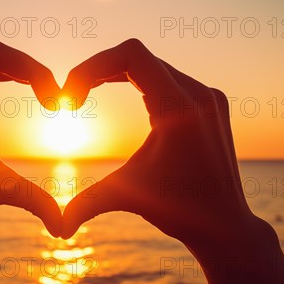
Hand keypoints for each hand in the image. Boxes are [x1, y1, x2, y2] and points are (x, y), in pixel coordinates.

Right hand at [61, 38, 254, 247]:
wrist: (225, 224)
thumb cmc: (179, 210)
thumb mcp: (127, 196)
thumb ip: (88, 203)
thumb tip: (57, 228)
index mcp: (179, 108)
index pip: (131, 55)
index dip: (92, 66)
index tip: (71, 97)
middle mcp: (198, 93)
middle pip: (137, 57)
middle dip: (97, 71)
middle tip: (72, 98)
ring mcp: (208, 95)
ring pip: (153, 65)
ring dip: (117, 74)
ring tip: (89, 93)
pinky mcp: (212, 102)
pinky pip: (170, 76)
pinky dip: (140, 81)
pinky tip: (126, 96)